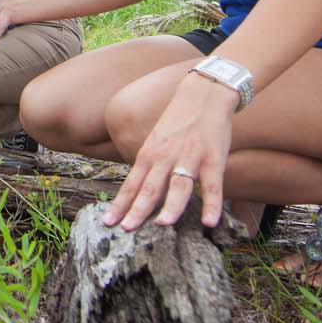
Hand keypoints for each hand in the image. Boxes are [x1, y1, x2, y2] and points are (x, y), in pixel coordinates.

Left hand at [103, 74, 238, 232]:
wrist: (204, 93)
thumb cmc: (179, 121)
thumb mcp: (157, 140)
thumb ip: (149, 164)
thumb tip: (138, 189)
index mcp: (150, 154)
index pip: (131, 184)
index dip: (120, 204)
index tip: (108, 223)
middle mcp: (166, 157)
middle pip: (150, 187)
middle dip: (138, 210)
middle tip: (127, 229)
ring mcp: (190, 157)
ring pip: (179, 186)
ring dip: (171, 206)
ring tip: (163, 225)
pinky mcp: (213, 158)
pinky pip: (213, 185)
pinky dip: (212, 204)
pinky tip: (210, 222)